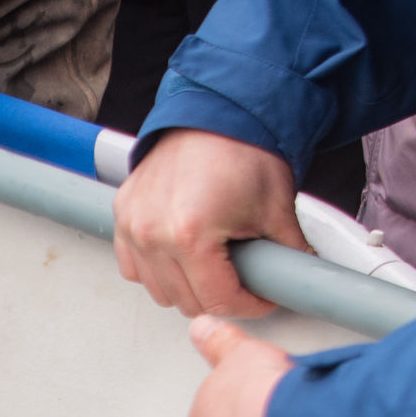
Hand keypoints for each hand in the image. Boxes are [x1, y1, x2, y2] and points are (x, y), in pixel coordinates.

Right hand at [114, 128, 311, 318]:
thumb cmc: (244, 149)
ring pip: (158, 291)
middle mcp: (153, 231)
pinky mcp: (123, 214)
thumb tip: (292, 284)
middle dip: (220, 297)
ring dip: (187, 287)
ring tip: (214, 265)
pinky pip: (134, 267)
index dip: (249, 306)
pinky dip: (157, 270)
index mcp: (190, 234)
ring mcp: (133, 223)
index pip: (218, 301)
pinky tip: (181, 257)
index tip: (262, 297)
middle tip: (243, 278)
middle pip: (187, 302)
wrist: (218, 110)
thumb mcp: (276, 212)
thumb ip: (285, 259)